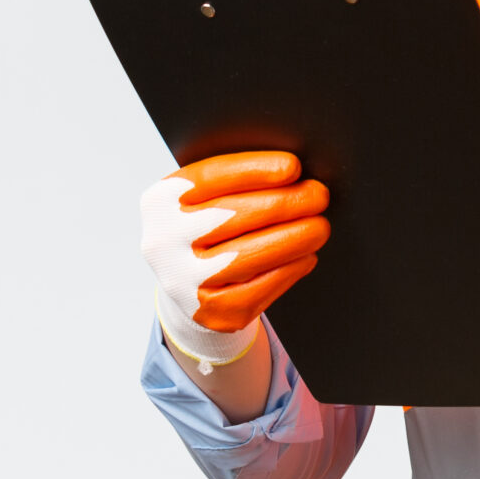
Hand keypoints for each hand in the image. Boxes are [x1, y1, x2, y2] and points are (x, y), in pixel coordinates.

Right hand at [139, 151, 330, 371]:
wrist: (190, 283)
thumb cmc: (210, 227)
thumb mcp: (206, 199)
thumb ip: (237, 183)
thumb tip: (293, 175)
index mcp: (160, 201)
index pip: (209, 178)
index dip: (254, 170)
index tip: (292, 167)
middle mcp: (163, 241)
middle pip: (233, 215)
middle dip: (285, 203)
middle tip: (317, 196)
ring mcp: (182, 280)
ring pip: (247, 255)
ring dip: (293, 238)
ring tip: (319, 227)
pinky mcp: (207, 312)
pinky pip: (256, 290)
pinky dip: (287, 271)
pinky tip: (305, 257)